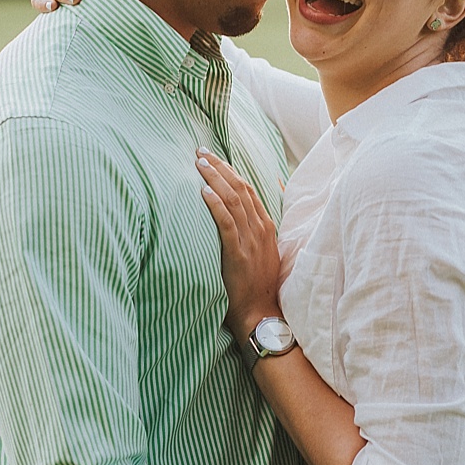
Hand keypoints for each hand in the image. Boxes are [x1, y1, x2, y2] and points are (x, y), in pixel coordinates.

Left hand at [195, 150, 281, 338]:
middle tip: (200, 152)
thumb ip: (253, 234)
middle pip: (240, 189)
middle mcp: (260, 230)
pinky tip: (203, 192)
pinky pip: (227, 225)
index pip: (248, 190)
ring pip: (233, 201)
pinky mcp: (239, 255)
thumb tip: (239, 219)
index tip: (213, 157)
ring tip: (198, 164)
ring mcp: (251, 241)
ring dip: (215, 179)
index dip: (230, 171)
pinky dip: (216, 206)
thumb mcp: (262, 255)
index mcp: (266, 227)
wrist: (262, 313)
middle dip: (219, 168)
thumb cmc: (258, 286)